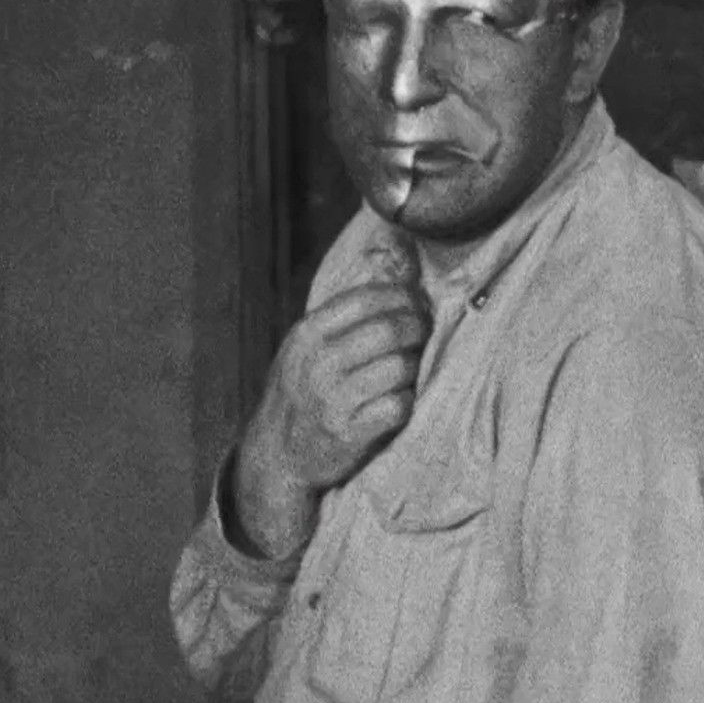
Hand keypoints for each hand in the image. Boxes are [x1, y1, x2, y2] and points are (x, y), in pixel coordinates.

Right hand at [230, 254, 430, 558]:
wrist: (279, 453)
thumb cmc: (307, 387)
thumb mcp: (313, 342)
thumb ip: (353, 304)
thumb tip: (398, 249)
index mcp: (308, 334)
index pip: (367, 299)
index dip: (404, 297)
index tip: (419, 304)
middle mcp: (318, 364)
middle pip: (390, 330)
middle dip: (418, 328)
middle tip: (425, 334)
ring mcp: (333, 399)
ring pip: (400, 367)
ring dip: (414, 367)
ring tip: (409, 369)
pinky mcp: (351, 433)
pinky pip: (400, 405)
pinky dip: (408, 402)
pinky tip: (400, 401)